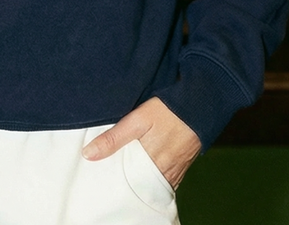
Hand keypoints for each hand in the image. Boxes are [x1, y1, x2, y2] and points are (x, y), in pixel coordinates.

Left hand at [81, 97, 200, 188]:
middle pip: (138, 184)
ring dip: (139, 178)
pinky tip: (144, 167)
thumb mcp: (137, 119)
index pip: (126, 181)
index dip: (113, 179)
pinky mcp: (181, 166)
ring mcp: (174, 170)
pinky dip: (153, 176)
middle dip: (126, 181)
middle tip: (111, 174)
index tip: (100, 176)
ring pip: (151, 182)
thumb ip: (114, 138)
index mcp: (150, 161)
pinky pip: (164, 179)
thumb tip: (89, 154)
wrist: (199, 104)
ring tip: (125, 170)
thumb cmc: (167, 110)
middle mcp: (163, 171)